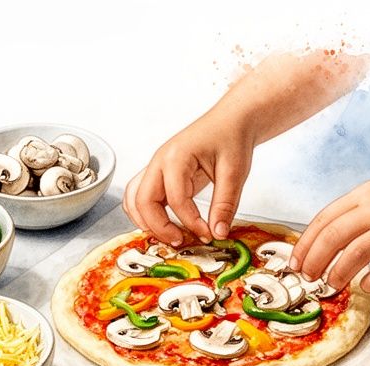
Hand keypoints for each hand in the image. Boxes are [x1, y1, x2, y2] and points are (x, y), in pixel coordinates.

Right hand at [123, 109, 254, 245]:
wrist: (230, 121)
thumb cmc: (231, 138)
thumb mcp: (235, 172)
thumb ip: (225, 204)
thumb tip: (218, 233)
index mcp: (176, 157)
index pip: (175, 199)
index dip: (190, 222)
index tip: (208, 234)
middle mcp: (159, 162)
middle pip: (143, 201)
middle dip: (159, 227)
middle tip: (181, 242)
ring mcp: (156, 168)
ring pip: (134, 200)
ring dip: (146, 222)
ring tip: (170, 236)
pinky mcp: (159, 175)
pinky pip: (140, 197)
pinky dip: (146, 214)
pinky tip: (165, 225)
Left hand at [290, 178, 369, 292]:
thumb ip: (356, 217)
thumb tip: (324, 247)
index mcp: (366, 194)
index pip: (323, 220)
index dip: (305, 245)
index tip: (296, 263)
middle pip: (333, 237)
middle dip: (315, 261)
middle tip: (309, 278)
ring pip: (354, 254)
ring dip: (337, 274)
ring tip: (332, 285)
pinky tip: (366, 286)